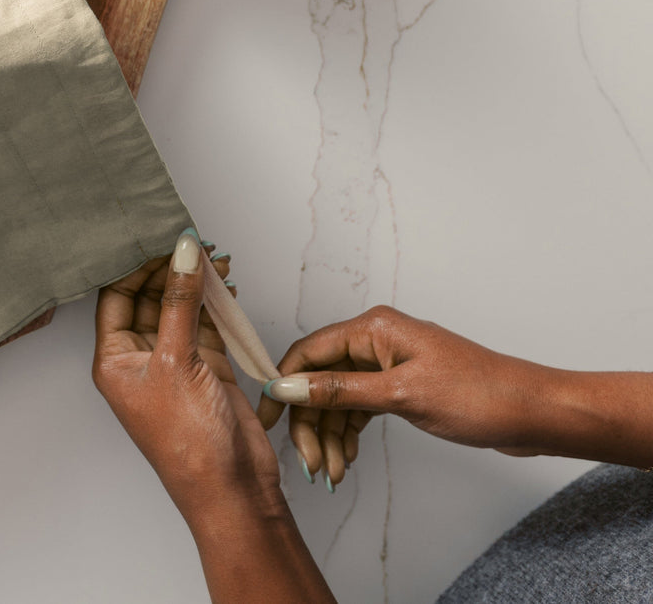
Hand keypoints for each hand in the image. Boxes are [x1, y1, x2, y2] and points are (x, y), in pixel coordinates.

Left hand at [92, 242, 279, 515]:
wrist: (231, 487)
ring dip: (196, 283)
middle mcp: (140, 358)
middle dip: (170, 268)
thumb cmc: (189, 443)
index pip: (116, 295)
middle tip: (193, 242)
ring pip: (180, 308)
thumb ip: (181, 303)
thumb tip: (182, 254)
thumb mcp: (178, 363)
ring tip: (216, 258)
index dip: (136, 264)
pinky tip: (226, 283)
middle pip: (149, 297)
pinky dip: (216, 303)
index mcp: (114, 360)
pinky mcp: (204, 368)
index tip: (159, 237)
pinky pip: (205, 324)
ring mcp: (174, 362)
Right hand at [257, 306, 576, 488]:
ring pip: (338, 398)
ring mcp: (388, 364)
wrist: (532, 413)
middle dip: (310, 422)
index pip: (308, 352)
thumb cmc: (480, 395)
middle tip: (309, 461)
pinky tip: (347, 458)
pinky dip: (350, 433)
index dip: (282, 385)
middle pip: (320, 380)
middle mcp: (376, 341)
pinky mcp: (400, 386)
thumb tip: (287, 386)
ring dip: (330, 435)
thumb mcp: (401, 395)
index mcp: (374, 328)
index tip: (266, 419)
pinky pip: (359, 407)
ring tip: (331, 471)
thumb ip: (340, 392)